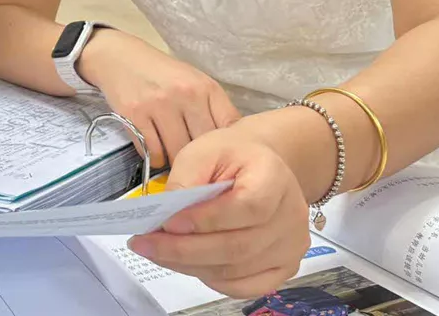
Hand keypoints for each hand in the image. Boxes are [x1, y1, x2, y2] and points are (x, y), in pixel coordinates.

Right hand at [82, 30, 241, 167]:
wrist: (120, 57)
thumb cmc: (162, 74)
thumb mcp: (194, 83)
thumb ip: (212, 110)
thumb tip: (229, 147)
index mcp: (205, 87)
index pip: (227, 128)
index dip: (225, 147)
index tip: (219, 156)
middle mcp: (185, 94)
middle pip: (202, 145)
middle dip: (199, 158)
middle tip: (193, 163)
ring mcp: (158, 105)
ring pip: (176, 153)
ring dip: (175, 162)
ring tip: (173, 157)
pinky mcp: (134, 115)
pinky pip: (152, 152)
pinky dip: (155, 158)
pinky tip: (155, 149)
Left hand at [126, 127, 310, 299]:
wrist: (256, 166)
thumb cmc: (229, 157)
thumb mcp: (202, 152)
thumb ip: (185, 180)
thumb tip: (167, 215)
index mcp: (275, 178)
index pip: (248, 207)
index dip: (207, 219)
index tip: (169, 222)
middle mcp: (292, 216)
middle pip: (238, 247)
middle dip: (185, 250)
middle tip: (146, 244)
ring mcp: (291, 246)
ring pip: (236, 270)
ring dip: (190, 266)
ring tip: (157, 252)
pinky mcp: (283, 267)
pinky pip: (245, 286)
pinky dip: (211, 279)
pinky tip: (186, 264)